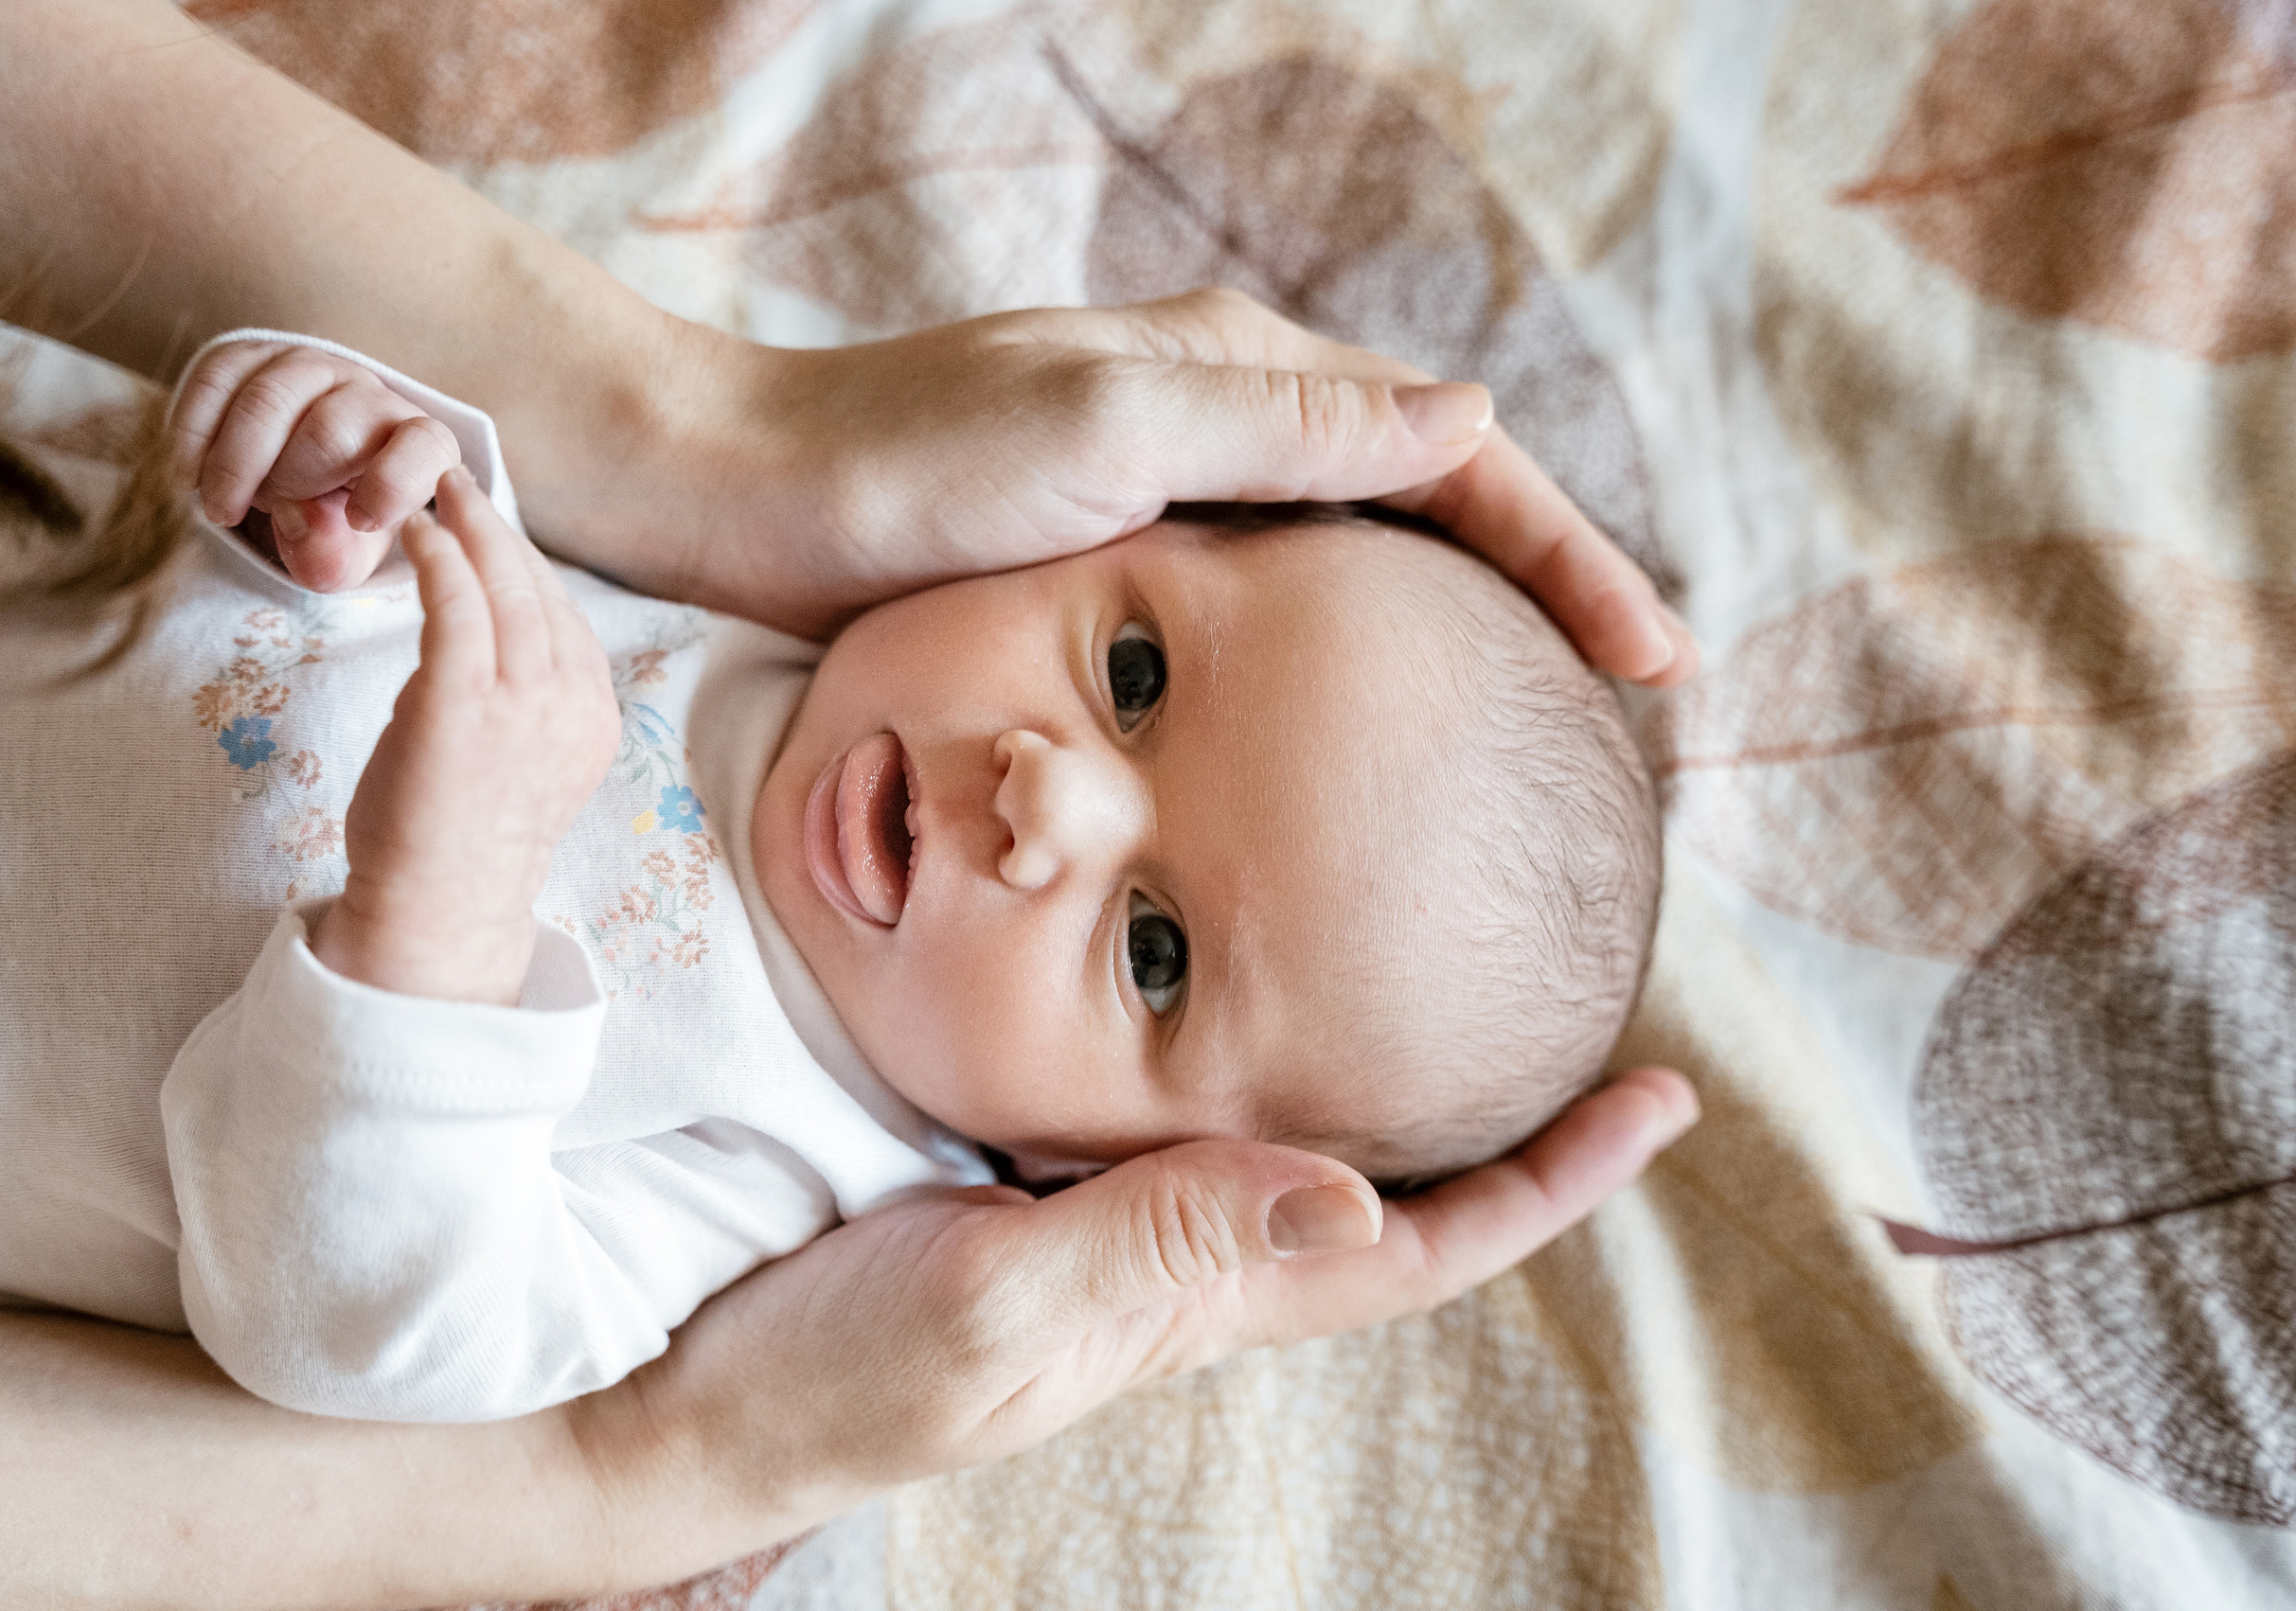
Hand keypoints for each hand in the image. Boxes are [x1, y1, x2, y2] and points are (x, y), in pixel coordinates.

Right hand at [170, 340, 463, 592]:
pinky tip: (189, 476)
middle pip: (328, 432)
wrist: (291, 473)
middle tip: (266, 515)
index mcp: (416, 445)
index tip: (360, 521)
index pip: (423, 448)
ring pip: (267, 401)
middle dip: (287, 485)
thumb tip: (303, 524)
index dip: (392, 485)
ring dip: (234, 466)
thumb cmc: (336, 519)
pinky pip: (215, 380)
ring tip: (222, 507)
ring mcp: (310, 367)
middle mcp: (369, 394)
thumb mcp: (346, 554)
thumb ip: (335, 556)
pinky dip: (193, 435)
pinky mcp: (252, 355)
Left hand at [311, 468, 619, 1004]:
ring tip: (438, 489)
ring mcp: (523, 704)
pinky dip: (440, 559)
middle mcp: (571, 705)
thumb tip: (471, 628)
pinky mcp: (463, 703)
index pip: (566, 616)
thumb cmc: (461, 838)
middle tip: (464, 480)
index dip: (528, 561)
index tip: (494, 524)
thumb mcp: (516, 757)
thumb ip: (513, 694)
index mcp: (591, 718)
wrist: (439, 907)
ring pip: (505, 588)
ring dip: (469, 528)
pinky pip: (458, 607)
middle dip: (500, 528)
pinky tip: (420, 533)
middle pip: (541, 591)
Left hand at [546, 289, 1691, 684]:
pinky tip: (1367, 740)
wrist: (743, 499)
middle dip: (1539, 595)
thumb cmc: (905, 469)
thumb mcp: (1104, 435)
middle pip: (1430, 510)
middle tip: (1627, 712)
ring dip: (1455, 637)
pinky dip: (1349, 669)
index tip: (1653, 665)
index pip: (1459, 463)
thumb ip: (1286, 427)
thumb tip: (1473, 423)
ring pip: (1359, 568)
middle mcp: (1226, 422)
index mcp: (1246, 376)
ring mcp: (1176, 494)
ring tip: (1528, 737)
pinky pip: (1275, 618)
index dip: (1568, 559)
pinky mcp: (1121, 563)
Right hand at [575, 1067, 1696, 1548]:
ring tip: (1439, 951)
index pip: (1415, 1244)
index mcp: (1192, 1291)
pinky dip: (1222, 1031)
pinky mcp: (1015, 1170)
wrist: (678, 1389)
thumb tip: (1351, 1197)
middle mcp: (1170, 1248)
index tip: (1664, 1103)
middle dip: (1497, 1115)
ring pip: (1278, 1130)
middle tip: (1583, 994)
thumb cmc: (828, 1373)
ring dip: (1374, 1058)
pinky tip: (1208, 968)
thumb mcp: (991, 1312)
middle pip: (1378, 1188)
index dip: (1548, 1185)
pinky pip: (1161, 1101)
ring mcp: (1096, 1212)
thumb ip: (1154, 1248)